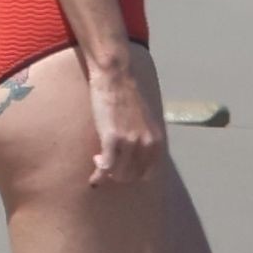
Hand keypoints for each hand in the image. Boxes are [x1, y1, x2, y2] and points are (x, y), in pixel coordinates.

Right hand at [86, 63, 165, 186]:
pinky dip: (99, 172)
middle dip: (119, 175)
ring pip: (119, 173)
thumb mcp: (144, 121)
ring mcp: (131, 141)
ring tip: (99, 160)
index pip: (149, 173)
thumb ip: (144, 140)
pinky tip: (95, 161)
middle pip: (133, 176)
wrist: (116, 77)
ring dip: (108, 173)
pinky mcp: (113, 138)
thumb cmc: (127, 96)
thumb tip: (135, 160)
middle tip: (108, 166)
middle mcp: (147, 143)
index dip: (134, 175)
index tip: (123, 170)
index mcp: (157, 140)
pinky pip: (106, 166)